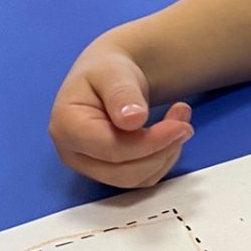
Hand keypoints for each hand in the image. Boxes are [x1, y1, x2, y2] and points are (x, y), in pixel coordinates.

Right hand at [49, 46, 193, 188]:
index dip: (148, 142)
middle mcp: (73, 154)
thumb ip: (121, 94)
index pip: (110, 149)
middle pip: (124, 172)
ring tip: (179, 117)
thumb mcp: (114, 72)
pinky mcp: (110, 173)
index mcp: (67, 127)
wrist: (110, 79)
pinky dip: (163, 158)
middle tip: (184, 117)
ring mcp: (90, 167)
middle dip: (161, 149)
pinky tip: (169, 133)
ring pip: (137, 179)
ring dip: (166, 153)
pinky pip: (143, 178)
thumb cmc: (107, 72)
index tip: (179, 125)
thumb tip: (133, 120)